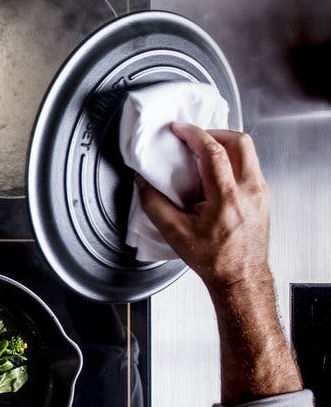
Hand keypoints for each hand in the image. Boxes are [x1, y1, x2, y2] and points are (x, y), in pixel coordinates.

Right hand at [137, 123, 271, 294]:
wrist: (239, 277)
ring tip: (202, 154)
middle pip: (240, 141)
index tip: (179, 129)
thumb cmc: (212, 259)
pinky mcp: (263, 196)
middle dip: (214, 133)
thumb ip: (153, 203)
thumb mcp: (174, 232)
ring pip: (248, 152)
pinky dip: (231, 160)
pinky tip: (214, 173)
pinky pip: (250, 166)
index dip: (194, 134)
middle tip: (194, 138)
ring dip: (224, 145)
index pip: (214, 152)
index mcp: (228, 197)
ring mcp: (261, 192)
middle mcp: (250, 190)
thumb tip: (142, 182)